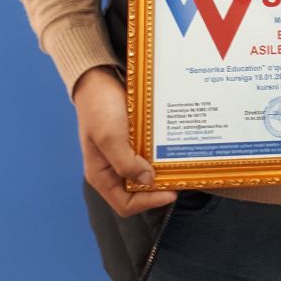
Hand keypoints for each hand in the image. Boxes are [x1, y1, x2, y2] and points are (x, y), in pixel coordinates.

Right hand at [74, 67, 177, 215]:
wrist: (99, 76)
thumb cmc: (99, 107)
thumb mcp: (109, 136)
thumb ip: (125, 162)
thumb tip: (148, 180)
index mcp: (102, 175)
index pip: (125, 203)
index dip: (148, 202)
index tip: (171, 192)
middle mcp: (113, 168)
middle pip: (139, 190)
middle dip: (159, 186)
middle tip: (180, 176)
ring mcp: (125, 153)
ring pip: (148, 171)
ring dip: (164, 168)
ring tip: (181, 162)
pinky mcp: (135, 139)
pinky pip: (151, 152)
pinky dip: (162, 152)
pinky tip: (175, 145)